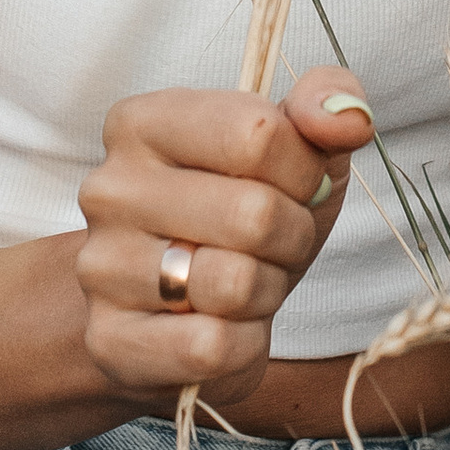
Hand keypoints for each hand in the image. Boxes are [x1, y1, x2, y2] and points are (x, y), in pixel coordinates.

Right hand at [75, 65, 368, 408]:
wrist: (174, 314)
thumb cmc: (239, 216)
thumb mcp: (292, 148)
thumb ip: (325, 103)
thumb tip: (348, 119)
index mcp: (143, 121)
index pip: (259, 133)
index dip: (301, 172)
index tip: (288, 185)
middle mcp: (108, 188)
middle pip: (254, 214)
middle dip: (289, 237)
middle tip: (270, 245)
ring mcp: (101, 266)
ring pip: (234, 284)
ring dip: (265, 292)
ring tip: (244, 284)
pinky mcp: (110, 341)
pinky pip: (212, 346)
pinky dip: (241, 345)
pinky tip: (222, 328)